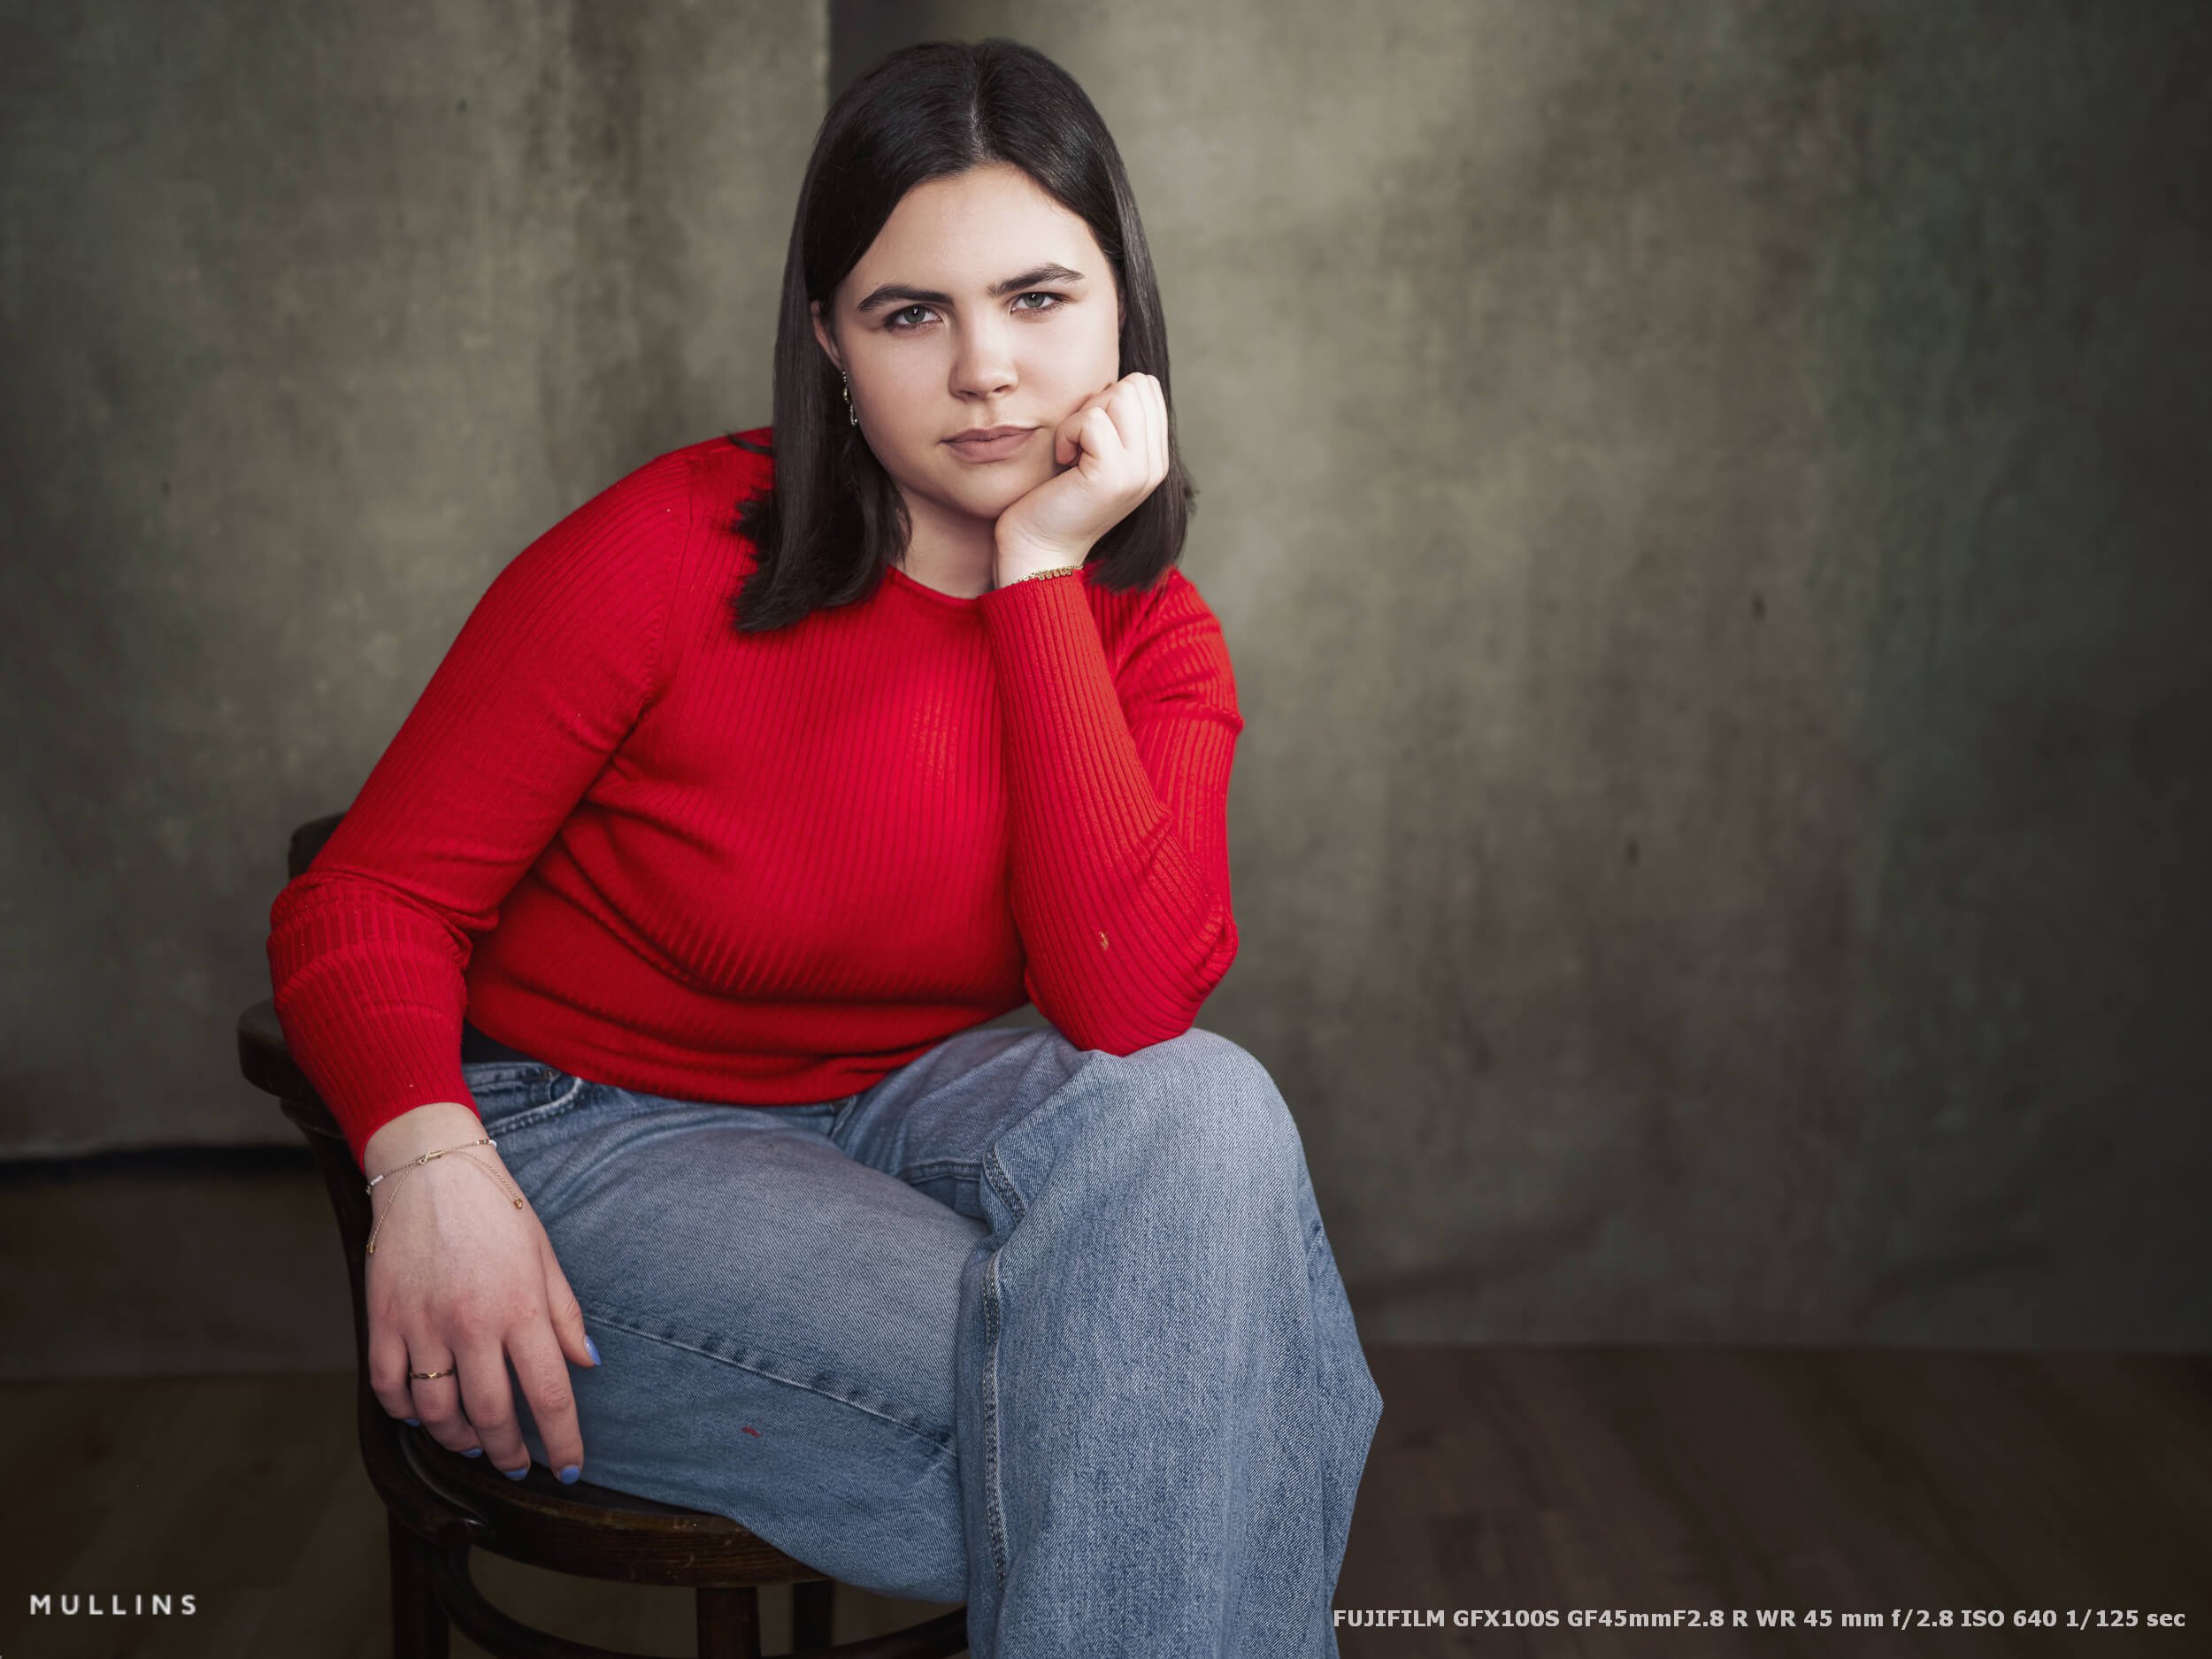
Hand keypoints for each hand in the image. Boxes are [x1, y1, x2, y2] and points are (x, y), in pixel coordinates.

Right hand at [362, 1101, 597, 1482]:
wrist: (430, 1171)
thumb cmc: (495, 1211)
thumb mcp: (545, 1257)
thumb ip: (565, 1315)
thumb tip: (588, 1363)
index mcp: (520, 1309)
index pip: (549, 1395)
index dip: (563, 1440)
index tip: (569, 1467)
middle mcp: (472, 1324)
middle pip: (491, 1415)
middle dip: (508, 1453)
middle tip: (518, 1465)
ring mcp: (422, 1325)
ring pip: (437, 1412)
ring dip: (458, 1440)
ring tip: (474, 1444)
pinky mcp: (382, 1320)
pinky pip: (389, 1387)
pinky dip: (405, 1412)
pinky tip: (424, 1415)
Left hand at [993, 371, 1169, 578]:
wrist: (1038, 551)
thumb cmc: (1055, 500)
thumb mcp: (1094, 456)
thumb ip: (1115, 423)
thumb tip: (1118, 380)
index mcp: (1155, 458)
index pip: (1146, 388)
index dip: (1108, 400)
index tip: (1088, 439)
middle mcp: (1155, 465)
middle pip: (1135, 386)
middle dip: (1096, 405)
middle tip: (1078, 445)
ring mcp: (1138, 471)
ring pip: (1118, 397)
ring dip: (1080, 419)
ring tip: (1071, 454)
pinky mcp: (1112, 475)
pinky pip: (1091, 420)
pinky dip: (1067, 434)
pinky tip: (1063, 462)